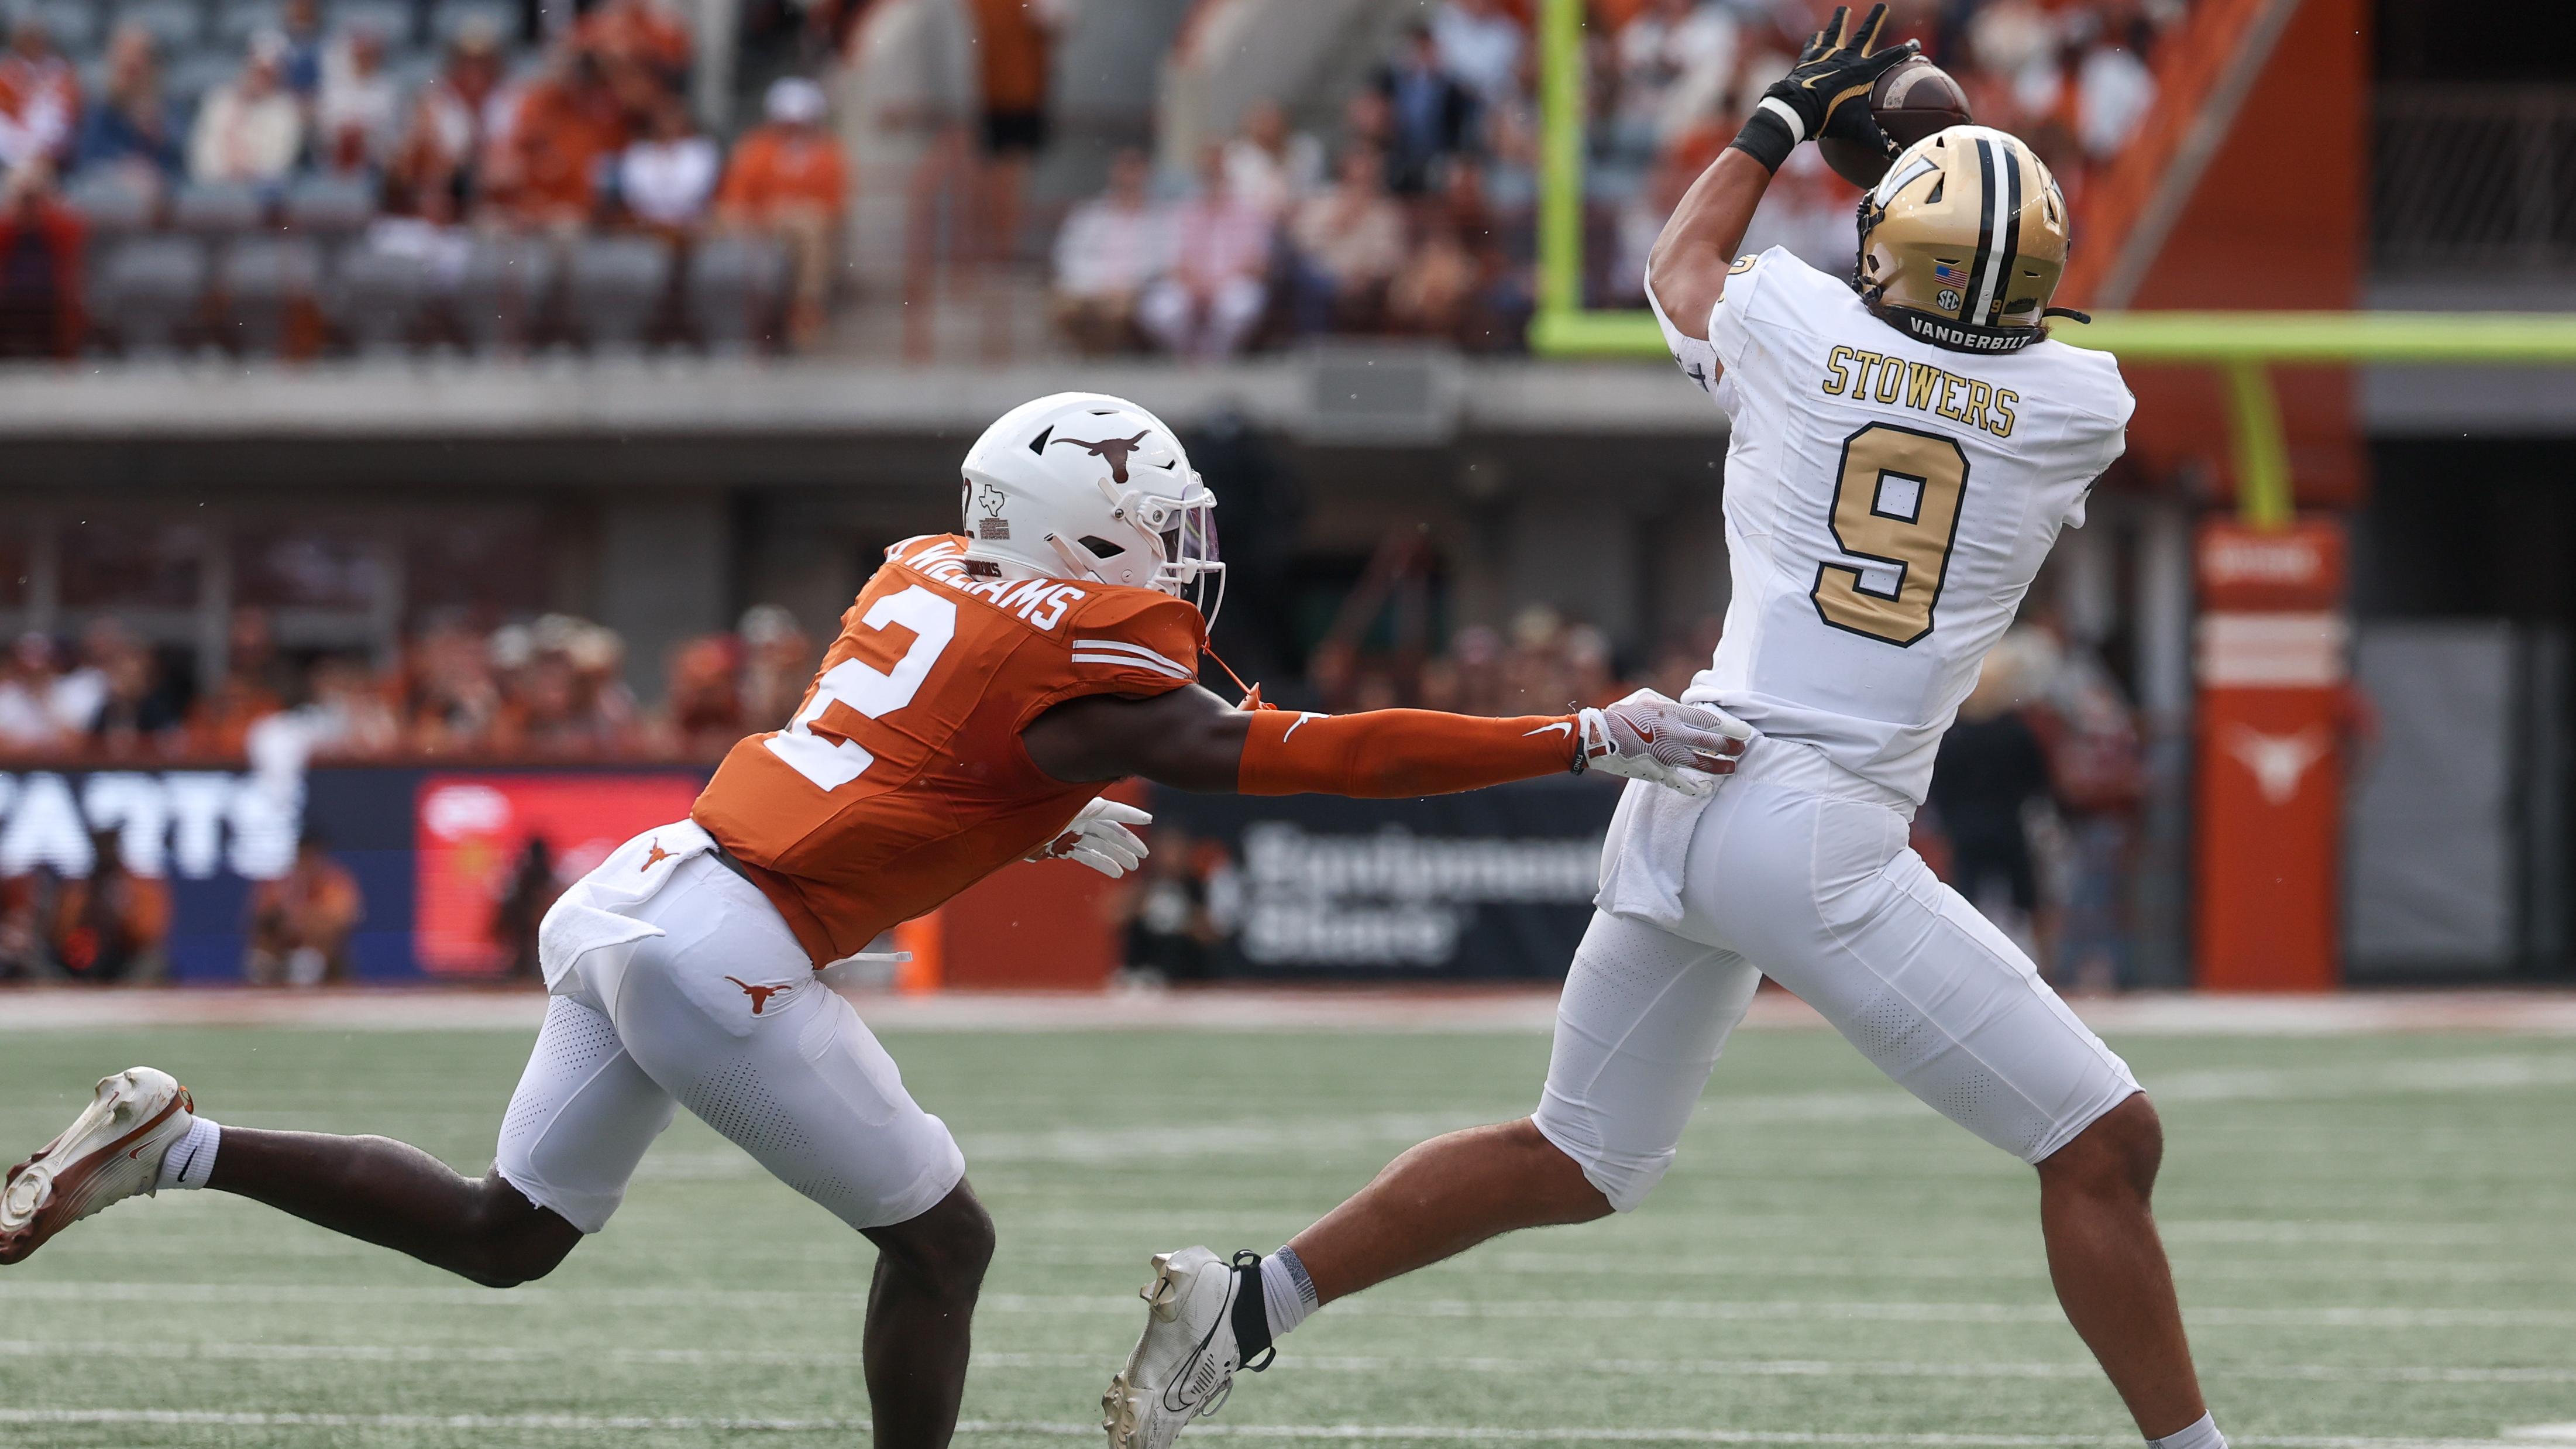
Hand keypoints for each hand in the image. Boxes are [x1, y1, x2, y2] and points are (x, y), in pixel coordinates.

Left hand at [1028, 798, 1152, 877]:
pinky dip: (1101, 863)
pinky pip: (1087, 855)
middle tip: (1144, 855)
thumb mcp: (1059, 811)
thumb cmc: (1032, 814)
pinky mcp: (1062, 846)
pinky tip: (1116, 872)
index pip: (1113, 810)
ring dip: (1117, 855)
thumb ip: (1081, 810)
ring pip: (1101, 845)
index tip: (1149, 820)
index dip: (1131, 815)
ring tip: (1133, 867)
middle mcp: (1080, 818)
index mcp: (1082, 806)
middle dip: (1128, 843)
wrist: (1005, 828)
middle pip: (1110, 831)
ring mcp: (1072, 832)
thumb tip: (1104, 807)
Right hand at [1575, 690, 1753, 797]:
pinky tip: (1709, 788)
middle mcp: (1674, 736)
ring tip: (1732, 767)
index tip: (1745, 732)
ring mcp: (1668, 757)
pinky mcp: (1659, 774)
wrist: (1598, 739)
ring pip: (1704, 765)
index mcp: (1671, 714)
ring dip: (1722, 767)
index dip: (1731, 728)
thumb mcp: (1647, 697)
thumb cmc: (1622, 713)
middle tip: (1742, 749)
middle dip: (1731, 747)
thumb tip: (1689, 709)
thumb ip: (1671, 703)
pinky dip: (1699, 788)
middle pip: (1712, 744)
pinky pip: (1685, 785)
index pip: (1710, 722)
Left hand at [1734, 4, 1916, 168]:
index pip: (1891, 58)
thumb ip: (1880, 141)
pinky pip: (1814, 43)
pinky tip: (1817, 33)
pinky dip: (1816, 38)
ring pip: (1837, 32)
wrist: (1798, 110)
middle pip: (1866, 34)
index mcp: (1863, 71)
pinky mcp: (1809, 58)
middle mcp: (1847, 57)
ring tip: (1844, 8)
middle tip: (1882, 5)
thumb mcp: (1858, 130)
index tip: (1915, 46)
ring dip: (1841, 20)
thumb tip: (1899, 155)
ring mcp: (1827, 55)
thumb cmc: (1830, 119)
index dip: (1904, 52)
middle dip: (1876, 19)